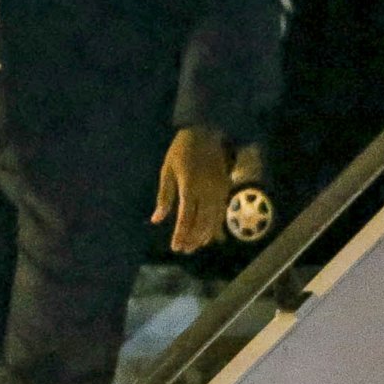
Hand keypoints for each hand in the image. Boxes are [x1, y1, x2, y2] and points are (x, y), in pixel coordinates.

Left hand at [150, 126, 231, 253]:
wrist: (206, 132)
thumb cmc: (181, 151)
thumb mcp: (167, 171)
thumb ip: (164, 196)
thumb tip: (157, 219)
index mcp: (190, 186)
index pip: (186, 217)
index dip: (182, 234)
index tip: (176, 247)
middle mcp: (207, 192)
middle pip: (202, 222)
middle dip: (193, 239)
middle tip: (184, 250)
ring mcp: (219, 191)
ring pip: (214, 220)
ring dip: (204, 236)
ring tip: (194, 246)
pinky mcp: (226, 189)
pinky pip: (222, 212)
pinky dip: (216, 226)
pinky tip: (209, 235)